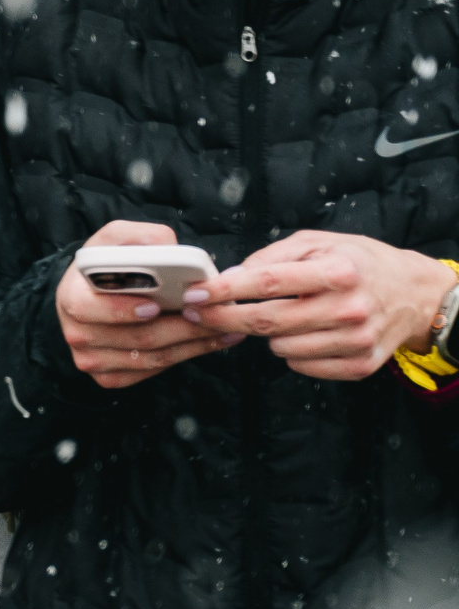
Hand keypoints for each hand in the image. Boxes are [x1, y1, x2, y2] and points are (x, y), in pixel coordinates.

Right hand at [55, 221, 240, 388]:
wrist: (91, 297)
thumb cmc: (105, 267)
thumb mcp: (113, 240)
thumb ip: (138, 236)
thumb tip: (169, 246)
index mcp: (71, 296)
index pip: (89, 309)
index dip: (121, 310)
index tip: (154, 305)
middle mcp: (76, 333)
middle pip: (135, 338)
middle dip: (181, 327)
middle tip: (215, 315)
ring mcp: (91, 360)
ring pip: (151, 358)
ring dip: (193, 344)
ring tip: (225, 327)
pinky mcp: (109, 377)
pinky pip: (152, 371)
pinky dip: (187, 356)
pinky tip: (210, 341)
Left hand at [192, 231, 454, 380]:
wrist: (414, 294)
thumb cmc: (359, 262)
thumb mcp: (319, 242)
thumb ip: (272, 256)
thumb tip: (231, 277)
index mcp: (338, 272)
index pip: (267, 283)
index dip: (224, 291)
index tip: (195, 294)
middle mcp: (349, 308)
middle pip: (267, 321)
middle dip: (224, 317)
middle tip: (198, 313)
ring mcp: (356, 341)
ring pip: (280, 348)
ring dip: (268, 334)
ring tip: (284, 315)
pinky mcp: (360, 365)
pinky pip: (301, 366)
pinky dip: (292, 353)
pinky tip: (305, 334)